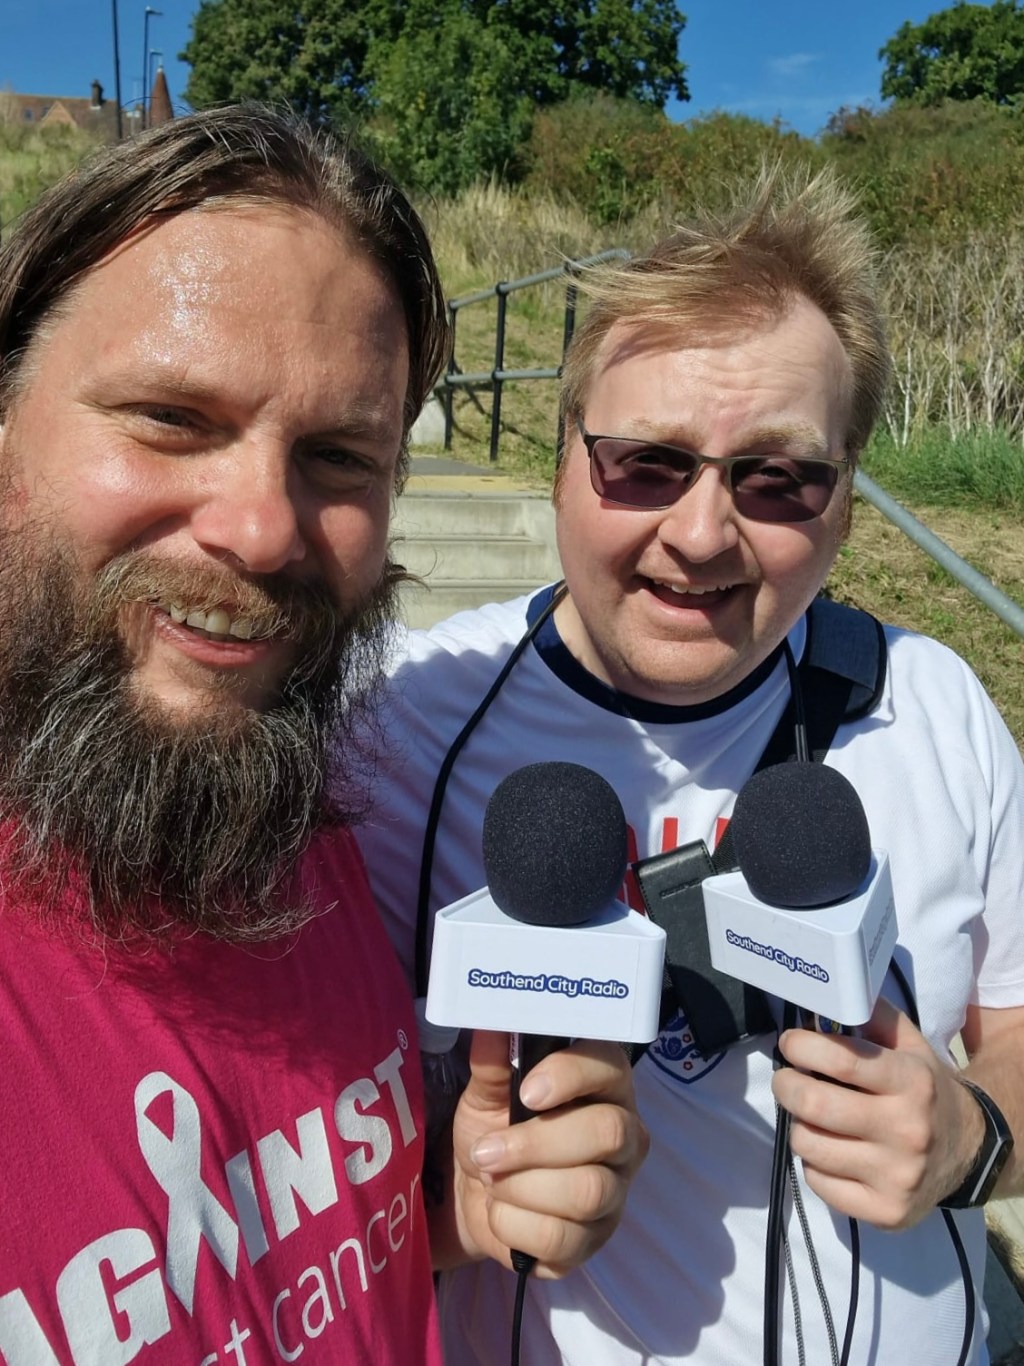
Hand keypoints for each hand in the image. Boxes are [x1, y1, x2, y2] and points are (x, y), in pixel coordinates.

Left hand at [445, 1031, 648, 1276]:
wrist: (474, 1193)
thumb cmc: (493, 1128)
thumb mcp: (485, 1090)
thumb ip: (491, 1059)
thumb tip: (490, 1021)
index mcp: (603, 1086)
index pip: (611, 1066)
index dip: (572, 1075)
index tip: (527, 1092)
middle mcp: (625, 1136)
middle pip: (608, 1133)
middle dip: (537, 1143)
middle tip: (488, 1151)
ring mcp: (616, 1193)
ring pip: (588, 1191)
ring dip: (521, 1187)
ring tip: (492, 1180)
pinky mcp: (596, 1242)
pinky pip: (564, 1240)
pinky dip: (516, 1226)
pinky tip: (502, 1213)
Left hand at [772, 996, 983, 1229]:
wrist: (968, 1150)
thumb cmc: (924, 1089)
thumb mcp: (910, 1045)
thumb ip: (873, 1016)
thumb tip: (828, 996)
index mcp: (911, 1082)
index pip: (840, 1060)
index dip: (802, 1047)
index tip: (791, 1043)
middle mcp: (907, 1130)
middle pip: (815, 1105)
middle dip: (786, 1086)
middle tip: (786, 1080)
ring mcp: (896, 1176)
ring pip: (809, 1145)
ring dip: (798, 1125)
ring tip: (812, 1116)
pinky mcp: (885, 1211)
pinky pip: (819, 1183)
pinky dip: (813, 1163)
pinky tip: (830, 1151)